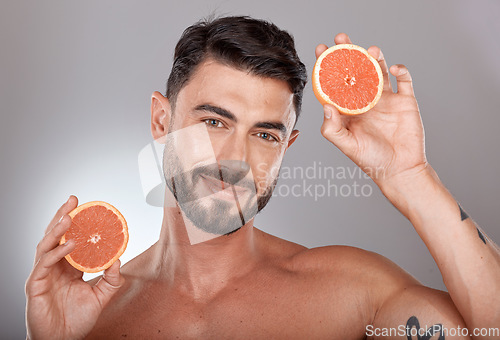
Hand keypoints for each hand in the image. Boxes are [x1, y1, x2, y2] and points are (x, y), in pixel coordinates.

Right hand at [25, 196, 123, 339]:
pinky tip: (69, 244)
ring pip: (46, 245)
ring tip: (69, 216)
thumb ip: (111, 279)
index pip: (70, 239)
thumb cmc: (77, 320)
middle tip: (73, 200)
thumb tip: (118, 259)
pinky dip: (56, 252)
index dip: (76, 224)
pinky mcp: (36, 285)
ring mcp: (43, 274)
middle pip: (56, 236)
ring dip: (57, 229)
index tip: (86, 207)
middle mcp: (54, 267)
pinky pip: (44, 264)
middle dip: (63, 216)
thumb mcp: (101, 297)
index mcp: (68, 267)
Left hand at [318, 33, 427, 187]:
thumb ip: (332, 128)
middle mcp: (365, 101)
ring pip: (378, 71)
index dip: (327, 66)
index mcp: (348, 109)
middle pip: (355, 70)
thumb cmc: (371, 160)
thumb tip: (326, 105)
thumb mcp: (347, 145)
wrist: (400, 170)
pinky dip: (400, 70)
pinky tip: (393, 69)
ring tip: (369, 49)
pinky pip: (404, 80)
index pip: (335, 83)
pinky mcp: (405, 101)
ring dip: (374, 57)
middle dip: (348, 53)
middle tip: (341, 38)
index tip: (320, 50)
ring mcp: (385, 99)